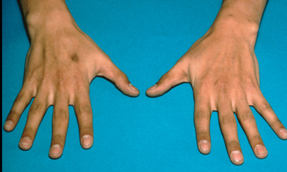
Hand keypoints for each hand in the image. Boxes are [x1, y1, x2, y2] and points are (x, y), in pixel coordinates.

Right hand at [3, 2, 138, 158]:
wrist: (54, 29)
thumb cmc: (80, 45)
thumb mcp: (103, 60)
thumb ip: (119, 78)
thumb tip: (134, 92)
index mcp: (79, 85)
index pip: (84, 111)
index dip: (86, 128)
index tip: (86, 144)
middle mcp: (61, 89)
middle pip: (59, 116)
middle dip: (57, 135)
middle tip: (55, 153)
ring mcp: (43, 85)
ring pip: (37, 111)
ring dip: (31, 128)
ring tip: (26, 145)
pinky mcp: (30, 80)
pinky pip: (20, 99)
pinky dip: (14, 112)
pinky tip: (8, 126)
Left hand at [146, 15, 286, 165]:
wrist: (229, 35)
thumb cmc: (204, 50)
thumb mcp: (182, 64)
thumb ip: (166, 81)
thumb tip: (149, 92)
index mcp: (203, 91)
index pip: (202, 116)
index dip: (203, 132)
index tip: (205, 149)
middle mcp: (222, 94)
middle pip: (227, 122)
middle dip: (232, 141)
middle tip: (236, 160)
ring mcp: (240, 92)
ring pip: (248, 117)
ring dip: (254, 136)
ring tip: (259, 153)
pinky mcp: (253, 88)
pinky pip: (265, 106)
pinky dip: (274, 120)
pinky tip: (282, 134)